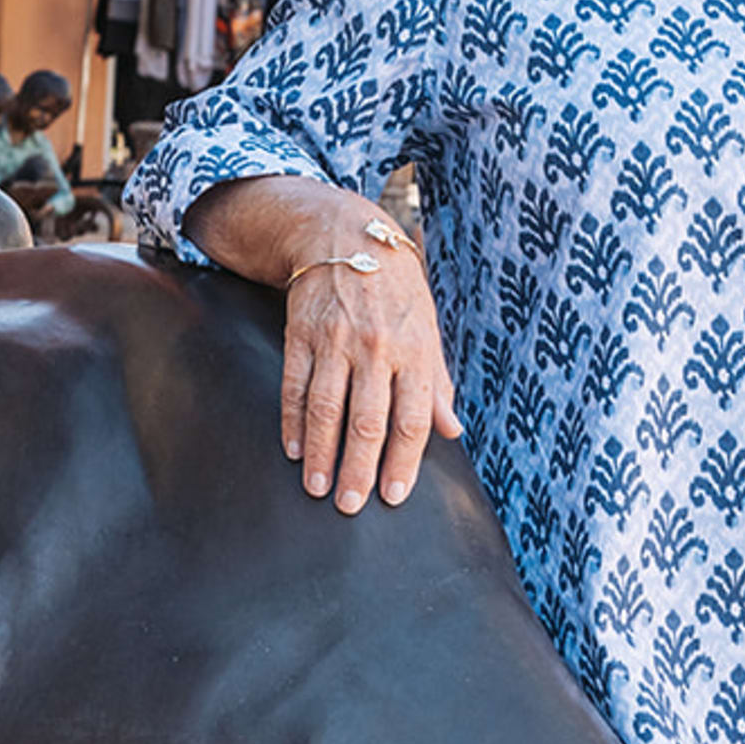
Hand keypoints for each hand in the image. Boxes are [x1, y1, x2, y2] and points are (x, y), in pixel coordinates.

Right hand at [283, 237, 462, 511]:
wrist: (346, 237)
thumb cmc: (396, 292)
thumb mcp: (427, 330)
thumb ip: (437, 384)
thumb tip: (452, 430)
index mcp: (413, 351)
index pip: (412, 419)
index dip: (403, 461)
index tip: (394, 496)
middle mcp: (375, 349)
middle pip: (367, 421)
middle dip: (358, 469)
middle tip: (351, 507)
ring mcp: (334, 342)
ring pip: (326, 408)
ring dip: (321, 454)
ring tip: (318, 489)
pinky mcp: (300, 335)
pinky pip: (294, 385)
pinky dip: (292, 421)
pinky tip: (294, 451)